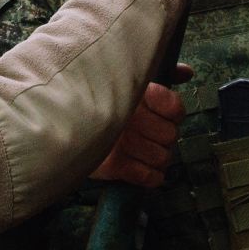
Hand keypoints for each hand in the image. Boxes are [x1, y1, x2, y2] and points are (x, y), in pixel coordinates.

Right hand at [91, 70, 189, 187]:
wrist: (61, 123)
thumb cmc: (101, 102)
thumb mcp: (129, 82)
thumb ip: (162, 74)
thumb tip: (186, 72)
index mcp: (136, 91)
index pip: (175, 108)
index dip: (173, 114)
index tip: (163, 114)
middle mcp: (131, 116)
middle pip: (171, 136)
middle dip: (163, 138)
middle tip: (150, 135)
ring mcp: (122, 142)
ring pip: (162, 158)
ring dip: (157, 157)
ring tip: (144, 151)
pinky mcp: (114, 165)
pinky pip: (150, 177)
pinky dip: (151, 176)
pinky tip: (142, 168)